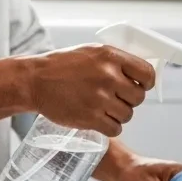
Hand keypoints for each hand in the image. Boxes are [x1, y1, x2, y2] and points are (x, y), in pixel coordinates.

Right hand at [26, 44, 155, 135]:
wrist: (34, 80)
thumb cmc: (62, 65)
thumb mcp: (91, 52)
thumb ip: (115, 62)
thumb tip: (140, 75)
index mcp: (110, 56)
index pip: (147, 73)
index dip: (146, 83)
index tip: (139, 86)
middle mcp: (108, 76)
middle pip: (138, 97)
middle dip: (129, 100)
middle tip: (114, 98)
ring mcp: (99, 98)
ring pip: (128, 114)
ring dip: (118, 114)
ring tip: (102, 108)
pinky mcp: (90, 117)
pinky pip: (115, 128)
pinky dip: (109, 127)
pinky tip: (98, 119)